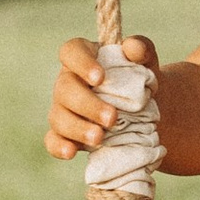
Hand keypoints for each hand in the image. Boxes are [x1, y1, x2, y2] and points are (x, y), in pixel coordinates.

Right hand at [45, 32, 158, 160]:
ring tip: (100, 138)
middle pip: (64, 88)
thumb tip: (132, 48)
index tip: (101, 77)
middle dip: (88, 105)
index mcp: (84, 57)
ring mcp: (63, 108)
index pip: (71, 51)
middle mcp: (68, 81)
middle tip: (112, 118)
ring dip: (78, 128)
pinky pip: (53, 140)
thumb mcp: (146, 60)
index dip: (82, 63)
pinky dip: (59, 146)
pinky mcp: (65, 134)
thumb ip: (142, 48)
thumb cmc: (140, 79)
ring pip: (58, 117)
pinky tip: (72, 152)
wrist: (146, 111)